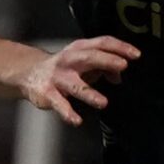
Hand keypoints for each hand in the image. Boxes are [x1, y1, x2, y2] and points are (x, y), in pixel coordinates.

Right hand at [17, 36, 137, 125]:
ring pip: (75, 85)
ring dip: (90, 94)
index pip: (101, 43)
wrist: (28, 73)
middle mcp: (68, 60)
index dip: (119, 47)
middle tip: (122, 65)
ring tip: (103, 102)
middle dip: (106, 60)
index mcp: (79, 49)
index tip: (135, 55)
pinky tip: (77, 120)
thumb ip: (104, 67)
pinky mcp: (48, 94)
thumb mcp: (84, 63)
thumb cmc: (64, 68)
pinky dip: (68, 113)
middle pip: (89, 57)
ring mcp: (57, 77)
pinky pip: (59, 104)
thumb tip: (119, 76)